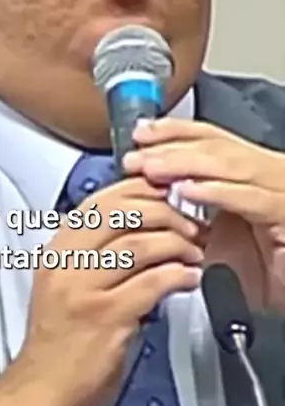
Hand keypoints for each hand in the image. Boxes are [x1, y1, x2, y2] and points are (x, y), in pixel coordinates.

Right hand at [0, 176, 202, 405]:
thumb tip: (141, 223)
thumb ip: (93, 251)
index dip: (141, 190)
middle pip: (121, 213)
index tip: (167, 193)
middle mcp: (67, 263)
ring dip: (178, 244)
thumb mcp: (65, 282)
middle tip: (189, 223)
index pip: (102, 200)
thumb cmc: (59, 340)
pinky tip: (189, 279)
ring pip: (140, 244)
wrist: (42, 389)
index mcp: (58, 249)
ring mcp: (84, 289)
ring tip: (194, 252)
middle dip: (165, 212)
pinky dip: (179, 276)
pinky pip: (151, 283)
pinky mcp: (105, 317)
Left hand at [126, 118, 284, 232]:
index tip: (139, 135)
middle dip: (170, 149)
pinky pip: (247, 198)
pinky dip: (215, 192)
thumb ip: (192, 212)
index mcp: (251, 170)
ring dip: (184, 165)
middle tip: (135, 157)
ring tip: (152, 169)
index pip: (209, 138)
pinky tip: (187, 190)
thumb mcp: (218, 235)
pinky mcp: (284, 212)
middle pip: (214, 146)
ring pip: (227, 165)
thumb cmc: (263, 271)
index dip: (173, 134)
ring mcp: (278, 188)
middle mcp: (268, 171)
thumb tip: (148, 196)